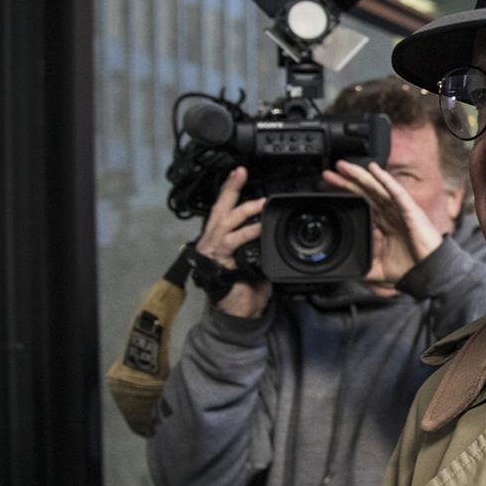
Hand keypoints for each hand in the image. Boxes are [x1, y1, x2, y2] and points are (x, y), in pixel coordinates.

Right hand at [197, 166, 270, 317]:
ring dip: (245, 212)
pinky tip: (259, 229)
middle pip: (220, 210)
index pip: (223, 208)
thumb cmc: (246, 287)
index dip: (230, 189)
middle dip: (231, 191)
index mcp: (220, 237)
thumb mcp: (255, 258)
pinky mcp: (219, 262)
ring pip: (226, 223)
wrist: (239, 313)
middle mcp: (213, 241)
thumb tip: (273, 229)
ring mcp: (214, 251)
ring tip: (261, 204)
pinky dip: (247, 234)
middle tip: (243, 177)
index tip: (239, 172)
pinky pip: (233, 243)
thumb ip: (259, 241)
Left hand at [323, 161, 442, 284]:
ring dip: (361, 176)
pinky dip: (385, 180)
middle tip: (330, 172)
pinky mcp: (410, 211)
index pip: (363, 204)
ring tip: (344, 166)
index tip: (329, 189)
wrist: (430, 273)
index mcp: (386, 224)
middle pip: (366, 193)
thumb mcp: (380, 270)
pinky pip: (396, 192)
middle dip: (347, 182)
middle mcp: (392, 213)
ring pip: (377, 188)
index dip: (347, 195)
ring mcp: (401, 210)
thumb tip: (350, 272)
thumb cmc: (412, 268)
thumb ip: (365, 267)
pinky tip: (374, 170)